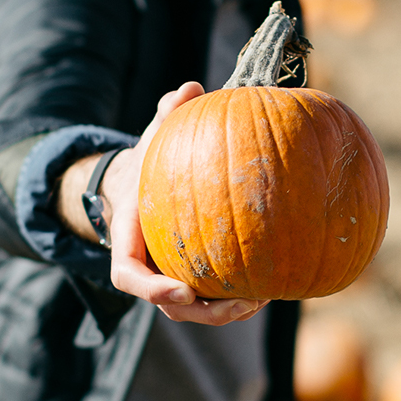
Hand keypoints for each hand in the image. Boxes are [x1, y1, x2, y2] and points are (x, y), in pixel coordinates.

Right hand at [102, 83, 266, 325]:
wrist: (142, 185)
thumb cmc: (149, 160)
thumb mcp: (153, 135)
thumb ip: (167, 113)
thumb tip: (191, 88)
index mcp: (128, 238)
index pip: (128, 275)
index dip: (152, 289)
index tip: (183, 292)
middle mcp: (149, 264)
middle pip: (168, 305)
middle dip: (203, 312)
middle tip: (239, 304)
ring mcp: (169, 275)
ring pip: (193, 309)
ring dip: (225, 312)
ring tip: (261, 301)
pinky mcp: (193, 276)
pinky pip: (211, 294)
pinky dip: (237, 296)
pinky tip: (271, 285)